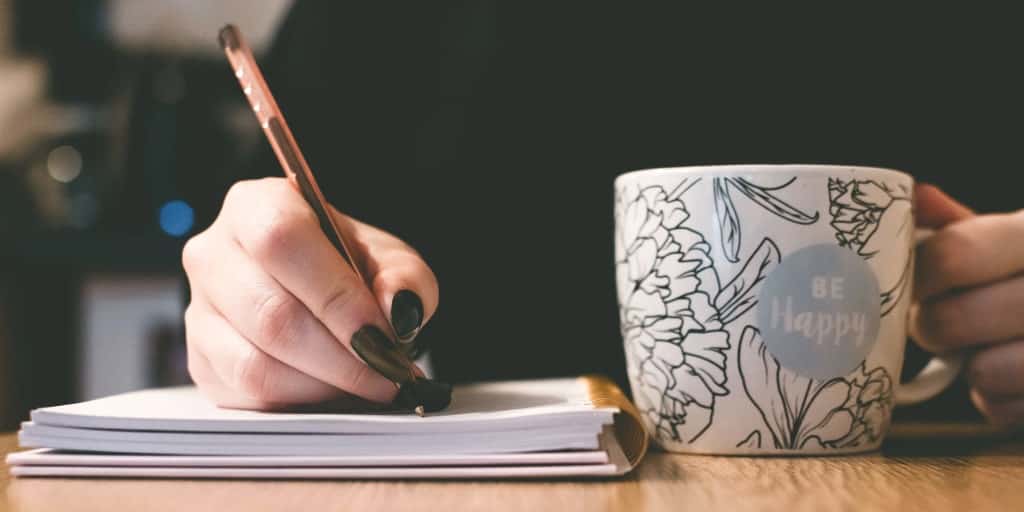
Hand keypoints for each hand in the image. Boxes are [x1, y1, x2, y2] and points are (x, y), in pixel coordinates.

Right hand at [182, 178, 437, 409]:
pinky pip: (246, 395)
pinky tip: (333, 391)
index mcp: (256, 206)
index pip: (282, 243)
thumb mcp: (391, 261)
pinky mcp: (199, 361)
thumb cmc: (351, 268)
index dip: (335, 296)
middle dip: (341, 357)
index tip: (382, 336)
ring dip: (323, 385)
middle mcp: (213, 253)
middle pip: (271, 315)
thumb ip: (405, 278)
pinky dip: (299, 402)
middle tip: (388, 375)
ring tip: (367, 385)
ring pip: (255, 364)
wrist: (319, 292)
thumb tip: (397, 309)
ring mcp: (198, 310)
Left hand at [911, 183, 1023, 427]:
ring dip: (969, 365)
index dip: (918, 277)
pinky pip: (1003, 409)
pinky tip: (1010, 376)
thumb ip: (963, 225)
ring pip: (982, 372)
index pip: (951, 255)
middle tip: (938, 321)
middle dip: (932, 326)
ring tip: (980, 347)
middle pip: (949, 321)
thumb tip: (912, 197)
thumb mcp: (1013, 238)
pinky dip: (996, 399)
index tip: (914, 285)